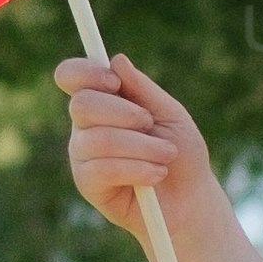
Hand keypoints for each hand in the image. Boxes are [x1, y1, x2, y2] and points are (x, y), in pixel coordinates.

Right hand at [55, 55, 216, 232]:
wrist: (190, 201)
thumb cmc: (181, 154)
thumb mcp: (170, 115)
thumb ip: (143, 89)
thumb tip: (117, 60)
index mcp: (103, 101)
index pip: (72, 76)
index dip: (85, 73)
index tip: (114, 82)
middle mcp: (86, 126)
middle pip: (82, 104)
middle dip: (122, 112)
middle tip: (150, 123)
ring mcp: (83, 155)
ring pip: (98, 139)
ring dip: (140, 146)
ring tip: (166, 156)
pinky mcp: (87, 184)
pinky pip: (102, 169)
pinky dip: (136, 169)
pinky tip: (156, 174)